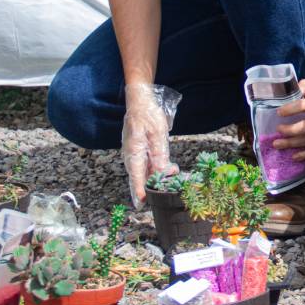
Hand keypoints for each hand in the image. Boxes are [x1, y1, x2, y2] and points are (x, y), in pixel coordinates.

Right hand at [122, 83, 177, 205]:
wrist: (139, 101)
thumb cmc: (148, 115)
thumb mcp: (158, 134)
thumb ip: (159, 155)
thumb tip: (161, 173)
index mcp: (133, 152)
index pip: (135, 177)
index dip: (139, 192)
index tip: (142, 204)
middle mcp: (130, 155)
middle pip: (138, 177)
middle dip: (151, 186)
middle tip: (165, 189)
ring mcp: (133, 153)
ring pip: (143, 171)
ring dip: (156, 176)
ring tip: (173, 172)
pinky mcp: (137, 150)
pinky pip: (145, 164)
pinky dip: (155, 168)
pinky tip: (168, 166)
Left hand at [272, 76, 304, 159]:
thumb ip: (300, 88)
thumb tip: (285, 93)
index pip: (302, 106)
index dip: (289, 110)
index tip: (279, 112)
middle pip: (304, 128)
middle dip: (288, 131)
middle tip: (277, 130)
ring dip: (291, 144)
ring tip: (277, 144)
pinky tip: (294, 157)